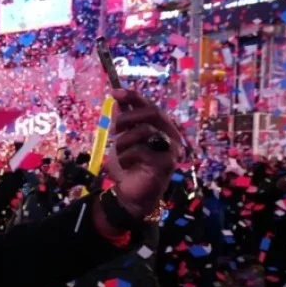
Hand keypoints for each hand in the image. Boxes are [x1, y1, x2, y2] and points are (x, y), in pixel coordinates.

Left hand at [105, 89, 181, 217]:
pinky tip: (126, 165)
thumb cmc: (129, 165)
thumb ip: (123, 121)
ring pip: (145, 131)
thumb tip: (118, 100)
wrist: (130, 194)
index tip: (114, 92)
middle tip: (114, 129)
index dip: (133, 96)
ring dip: (124, 141)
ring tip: (120, 153)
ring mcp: (171, 149)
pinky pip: (141, 151)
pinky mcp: (167, 163)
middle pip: (153, 112)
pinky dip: (126, 157)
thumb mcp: (122, 139)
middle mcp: (170, 135)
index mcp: (161, 127)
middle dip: (128, 117)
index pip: (150, 105)